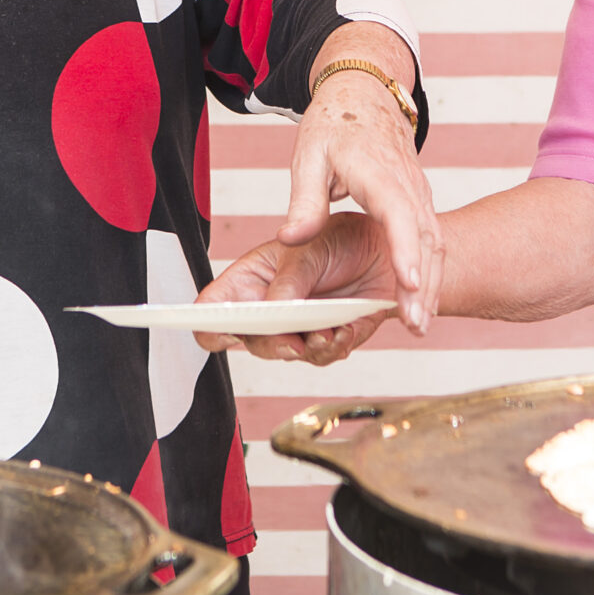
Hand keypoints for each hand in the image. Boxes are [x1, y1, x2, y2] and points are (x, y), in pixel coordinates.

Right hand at [196, 213, 396, 363]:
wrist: (383, 250)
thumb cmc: (337, 238)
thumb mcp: (308, 249)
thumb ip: (289, 282)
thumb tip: (273, 313)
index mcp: (250, 280)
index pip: (213, 309)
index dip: (210, 325)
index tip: (228, 330)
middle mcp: (269, 309)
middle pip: (252, 342)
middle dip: (273, 344)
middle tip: (292, 341)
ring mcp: (297, 327)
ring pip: (289, 355)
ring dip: (310, 348)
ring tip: (329, 331)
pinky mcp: (328, 339)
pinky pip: (324, 356)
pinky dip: (336, 347)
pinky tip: (346, 329)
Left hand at [281, 29, 440, 330]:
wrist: (364, 94)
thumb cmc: (334, 124)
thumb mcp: (308, 156)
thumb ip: (304, 201)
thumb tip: (291, 240)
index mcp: (378, 171)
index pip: (399, 213)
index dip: (406, 250)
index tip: (409, 283)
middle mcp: (407, 184)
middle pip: (425, 236)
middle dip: (424, 282)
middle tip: (415, 323)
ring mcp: (418, 193)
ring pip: (435, 242)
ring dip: (431, 283)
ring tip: (420, 323)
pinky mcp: (419, 201)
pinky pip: (432, 239)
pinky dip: (432, 271)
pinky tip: (423, 301)